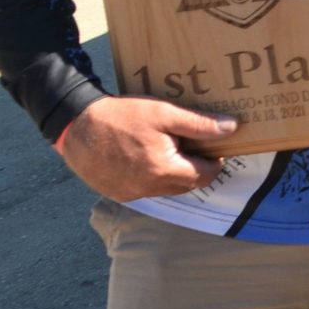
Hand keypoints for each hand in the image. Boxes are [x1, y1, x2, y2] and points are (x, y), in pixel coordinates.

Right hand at [56, 97, 236, 199]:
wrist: (76, 126)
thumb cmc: (121, 117)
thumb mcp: (164, 114)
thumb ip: (199, 124)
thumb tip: (231, 128)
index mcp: (164, 171)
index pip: (206, 175)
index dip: (214, 160)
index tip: (212, 146)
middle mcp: (148, 189)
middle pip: (187, 184)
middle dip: (195, 167)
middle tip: (191, 145)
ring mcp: (131, 194)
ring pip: (166, 188)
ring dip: (174, 173)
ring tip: (168, 148)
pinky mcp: (117, 194)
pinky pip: (145, 189)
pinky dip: (152, 177)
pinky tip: (146, 156)